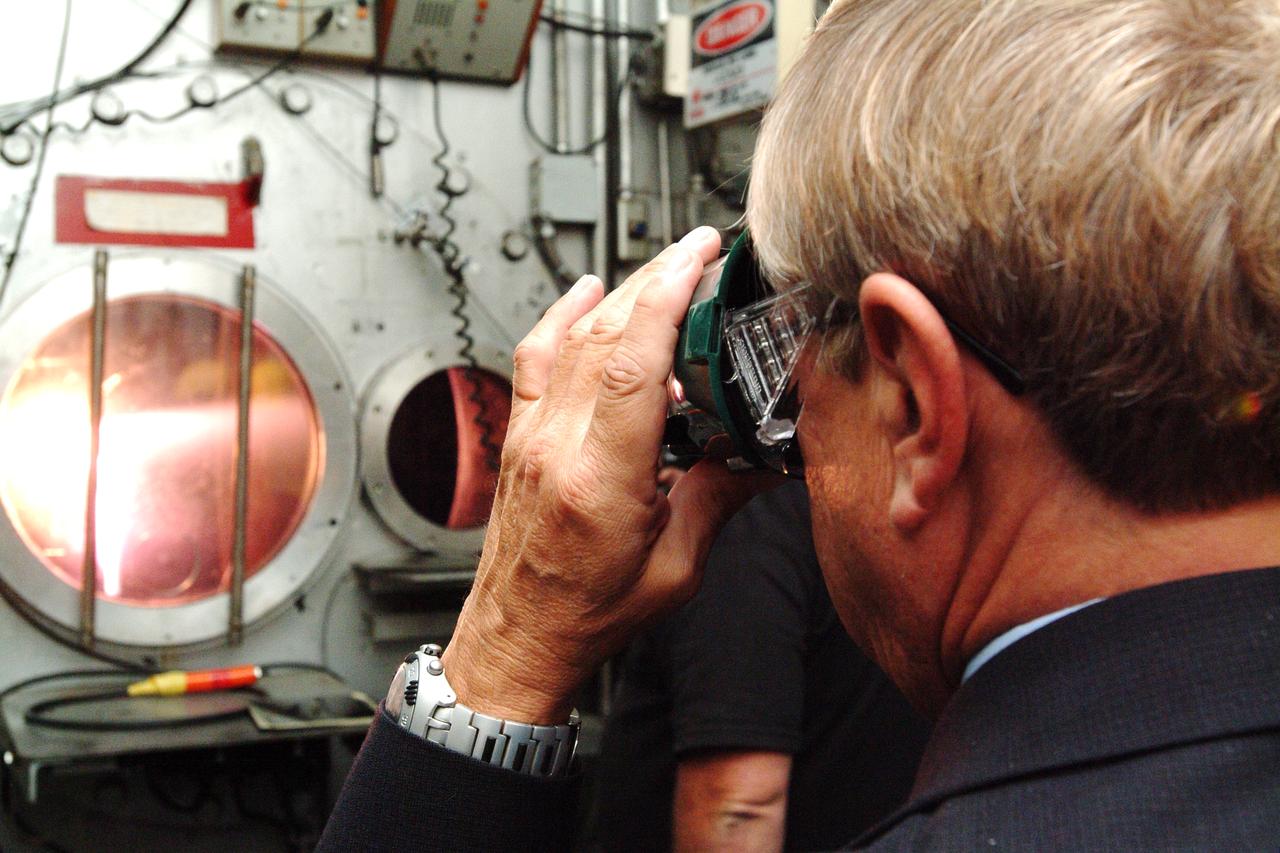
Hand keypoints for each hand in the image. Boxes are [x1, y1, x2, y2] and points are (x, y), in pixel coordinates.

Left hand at [442, 227, 774, 722]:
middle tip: (699, 252)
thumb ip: (720, 499)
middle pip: (604, 335)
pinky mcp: (519, 435)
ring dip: (621, 293)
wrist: (520, 636)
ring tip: (665, 267)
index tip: (698, 262)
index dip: (667, 300)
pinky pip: (536, 356)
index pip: (631, 365)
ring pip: (571, 337)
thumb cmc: (588, 612)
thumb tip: (764, 455)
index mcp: (602, 482)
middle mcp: (557, 447)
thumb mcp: (677, 566)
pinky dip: (563, 315)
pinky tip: (590, 291)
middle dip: (655, 279)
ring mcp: (531, 436)